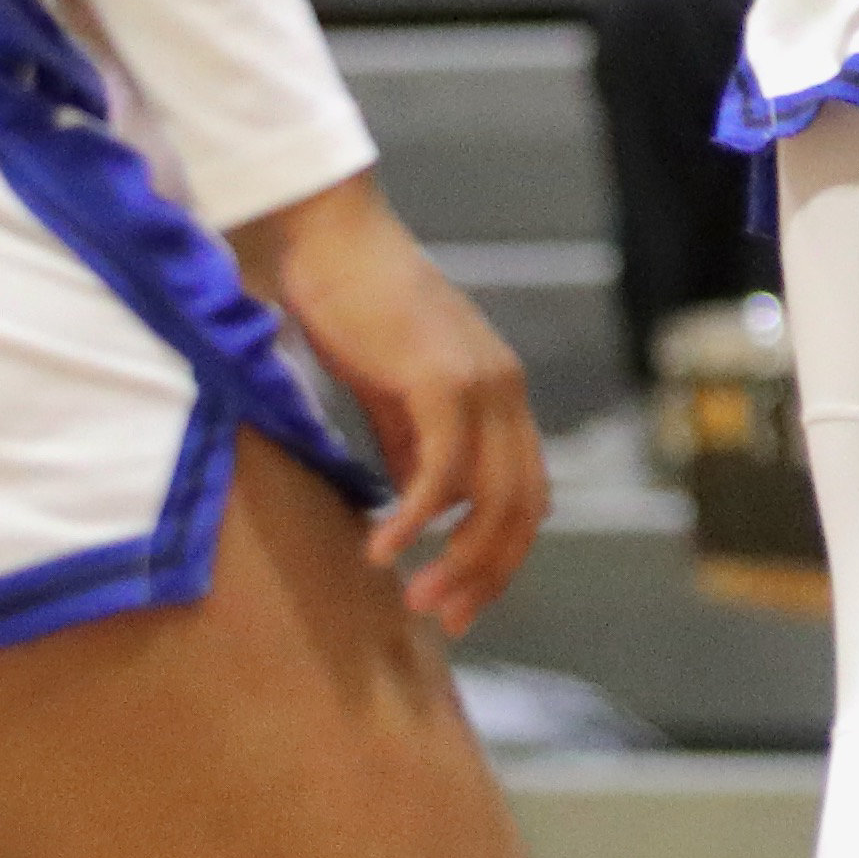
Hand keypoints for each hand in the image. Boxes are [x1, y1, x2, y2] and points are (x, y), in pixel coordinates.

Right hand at [228, 172, 548, 635]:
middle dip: (488, 573)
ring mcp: (481, 383)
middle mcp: (506, 391)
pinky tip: (381, 548)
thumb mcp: (394, 392)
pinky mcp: (440, 378)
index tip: (462, 601)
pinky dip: (416, 518)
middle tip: (445, 619)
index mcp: (503, 395)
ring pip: (491, 498)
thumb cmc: (356, 309)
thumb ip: (415, 443)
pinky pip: (442, 469)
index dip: (501, 555)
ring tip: (414, 599)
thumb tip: (421, 507)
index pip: (526, 495)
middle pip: (523, 508)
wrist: (332, 238)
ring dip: (455, 559)